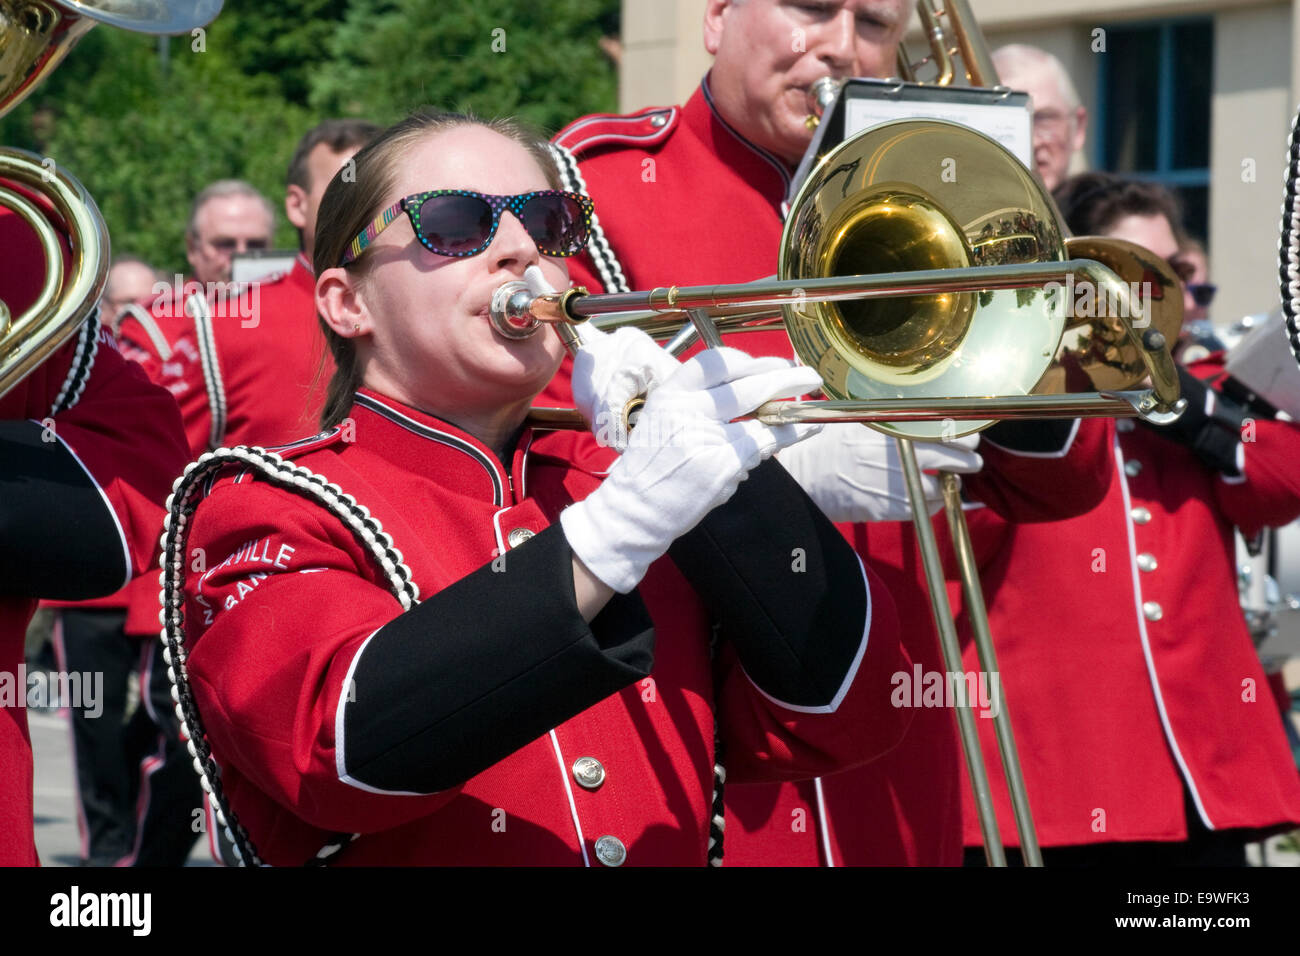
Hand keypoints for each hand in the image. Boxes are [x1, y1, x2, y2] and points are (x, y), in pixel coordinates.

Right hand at [561, 348, 822, 591]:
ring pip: (763, 418)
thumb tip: (751, 391)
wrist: (636, 509)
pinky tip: (805, 430)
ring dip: (792, 411)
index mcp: (670, 393)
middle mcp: (687, 409)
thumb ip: (699, 402)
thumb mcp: (663, 419)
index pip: (713, 362)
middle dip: (784, 378)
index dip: (748, 360)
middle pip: (746, 385)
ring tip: (812, 406)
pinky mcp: (723, 464)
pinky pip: (764, 445)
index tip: (769, 363)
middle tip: (808, 375)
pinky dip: (787, 436)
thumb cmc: (653, 466)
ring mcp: (706, 437)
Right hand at [777, 423, 982, 522]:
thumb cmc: (826, 446)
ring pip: (944, 484)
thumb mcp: (856, 419)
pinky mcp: (889, 507)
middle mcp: (895, 451)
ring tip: (956, 479)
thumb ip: (889, 417)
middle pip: (952, 454)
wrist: (802, 478)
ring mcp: (894, 481)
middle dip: (968, 458)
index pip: (942, 425)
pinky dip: (935, 502)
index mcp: (889, 425)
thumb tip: (925, 415)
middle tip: (972, 459)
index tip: (967, 435)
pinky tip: (932, 496)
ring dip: (954, 482)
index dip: (962, 432)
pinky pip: (927, 506)